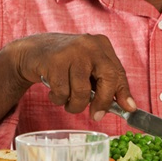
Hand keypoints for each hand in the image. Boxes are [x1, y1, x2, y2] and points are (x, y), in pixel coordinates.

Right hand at [11, 33, 132, 120]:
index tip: (128, 109)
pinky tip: (54, 91)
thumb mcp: (88, 68)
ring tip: (67, 101)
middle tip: (96, 116)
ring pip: (82, 91)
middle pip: (107, 79)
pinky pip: (62, 92)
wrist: (33, 50)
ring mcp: (72, 51)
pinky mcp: (55, 61)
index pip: (118, 72)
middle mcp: (89, 45)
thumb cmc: (64, 63)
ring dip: (74, 105)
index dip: (123, 93)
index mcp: (102, 45)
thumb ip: (105, 83)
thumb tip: (128, 106)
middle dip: (102, 102)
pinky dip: (58, 99)